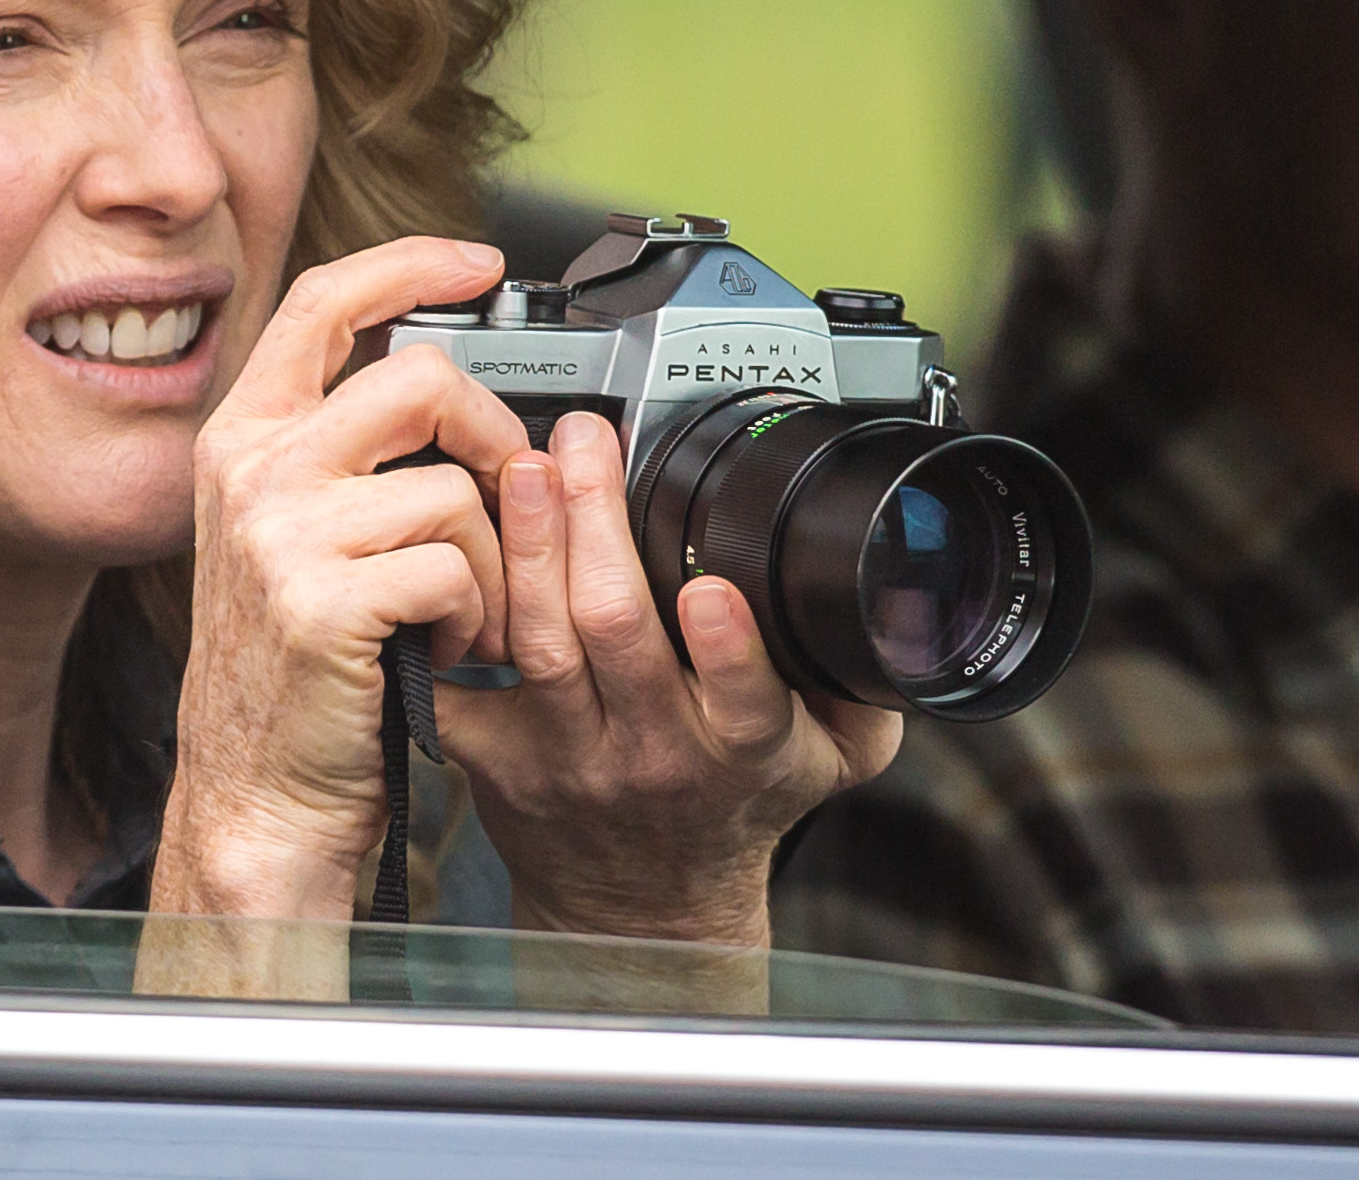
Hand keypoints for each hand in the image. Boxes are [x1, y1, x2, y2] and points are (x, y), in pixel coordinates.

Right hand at [151, 236, 523, 923]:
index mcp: (242, 439)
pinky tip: (441, 647)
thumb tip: (443, 383)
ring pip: (456, 487)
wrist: (256, 791)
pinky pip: (455, 565)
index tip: (477, 260)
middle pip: (420, 379)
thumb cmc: (291, 669)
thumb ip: (337, 449)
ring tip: (459, 610)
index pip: (322, 302)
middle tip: (503, 498)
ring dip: (491, 559)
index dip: (407, 263)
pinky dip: (474, 613)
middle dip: (492, 436)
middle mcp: (252, 471)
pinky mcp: (323, 601)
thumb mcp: (285, 532)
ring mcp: (281, 534)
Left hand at [439, 411, 901, 948]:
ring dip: (531, 544)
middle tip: (587, 445)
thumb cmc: (737, 811)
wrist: (643, 913)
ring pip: (540, 640)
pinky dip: (455, 613)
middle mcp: (652, 750)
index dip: (726, 646)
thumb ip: (868, 682)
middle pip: (614, 633)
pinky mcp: (497, 757)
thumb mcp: (834, 758)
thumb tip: (903, 595)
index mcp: (742, 748)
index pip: (742, 699)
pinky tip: (458, 546)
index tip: (711, 589)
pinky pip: (462, 679)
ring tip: (526, 468)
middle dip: (596, 525)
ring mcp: (568, 754)